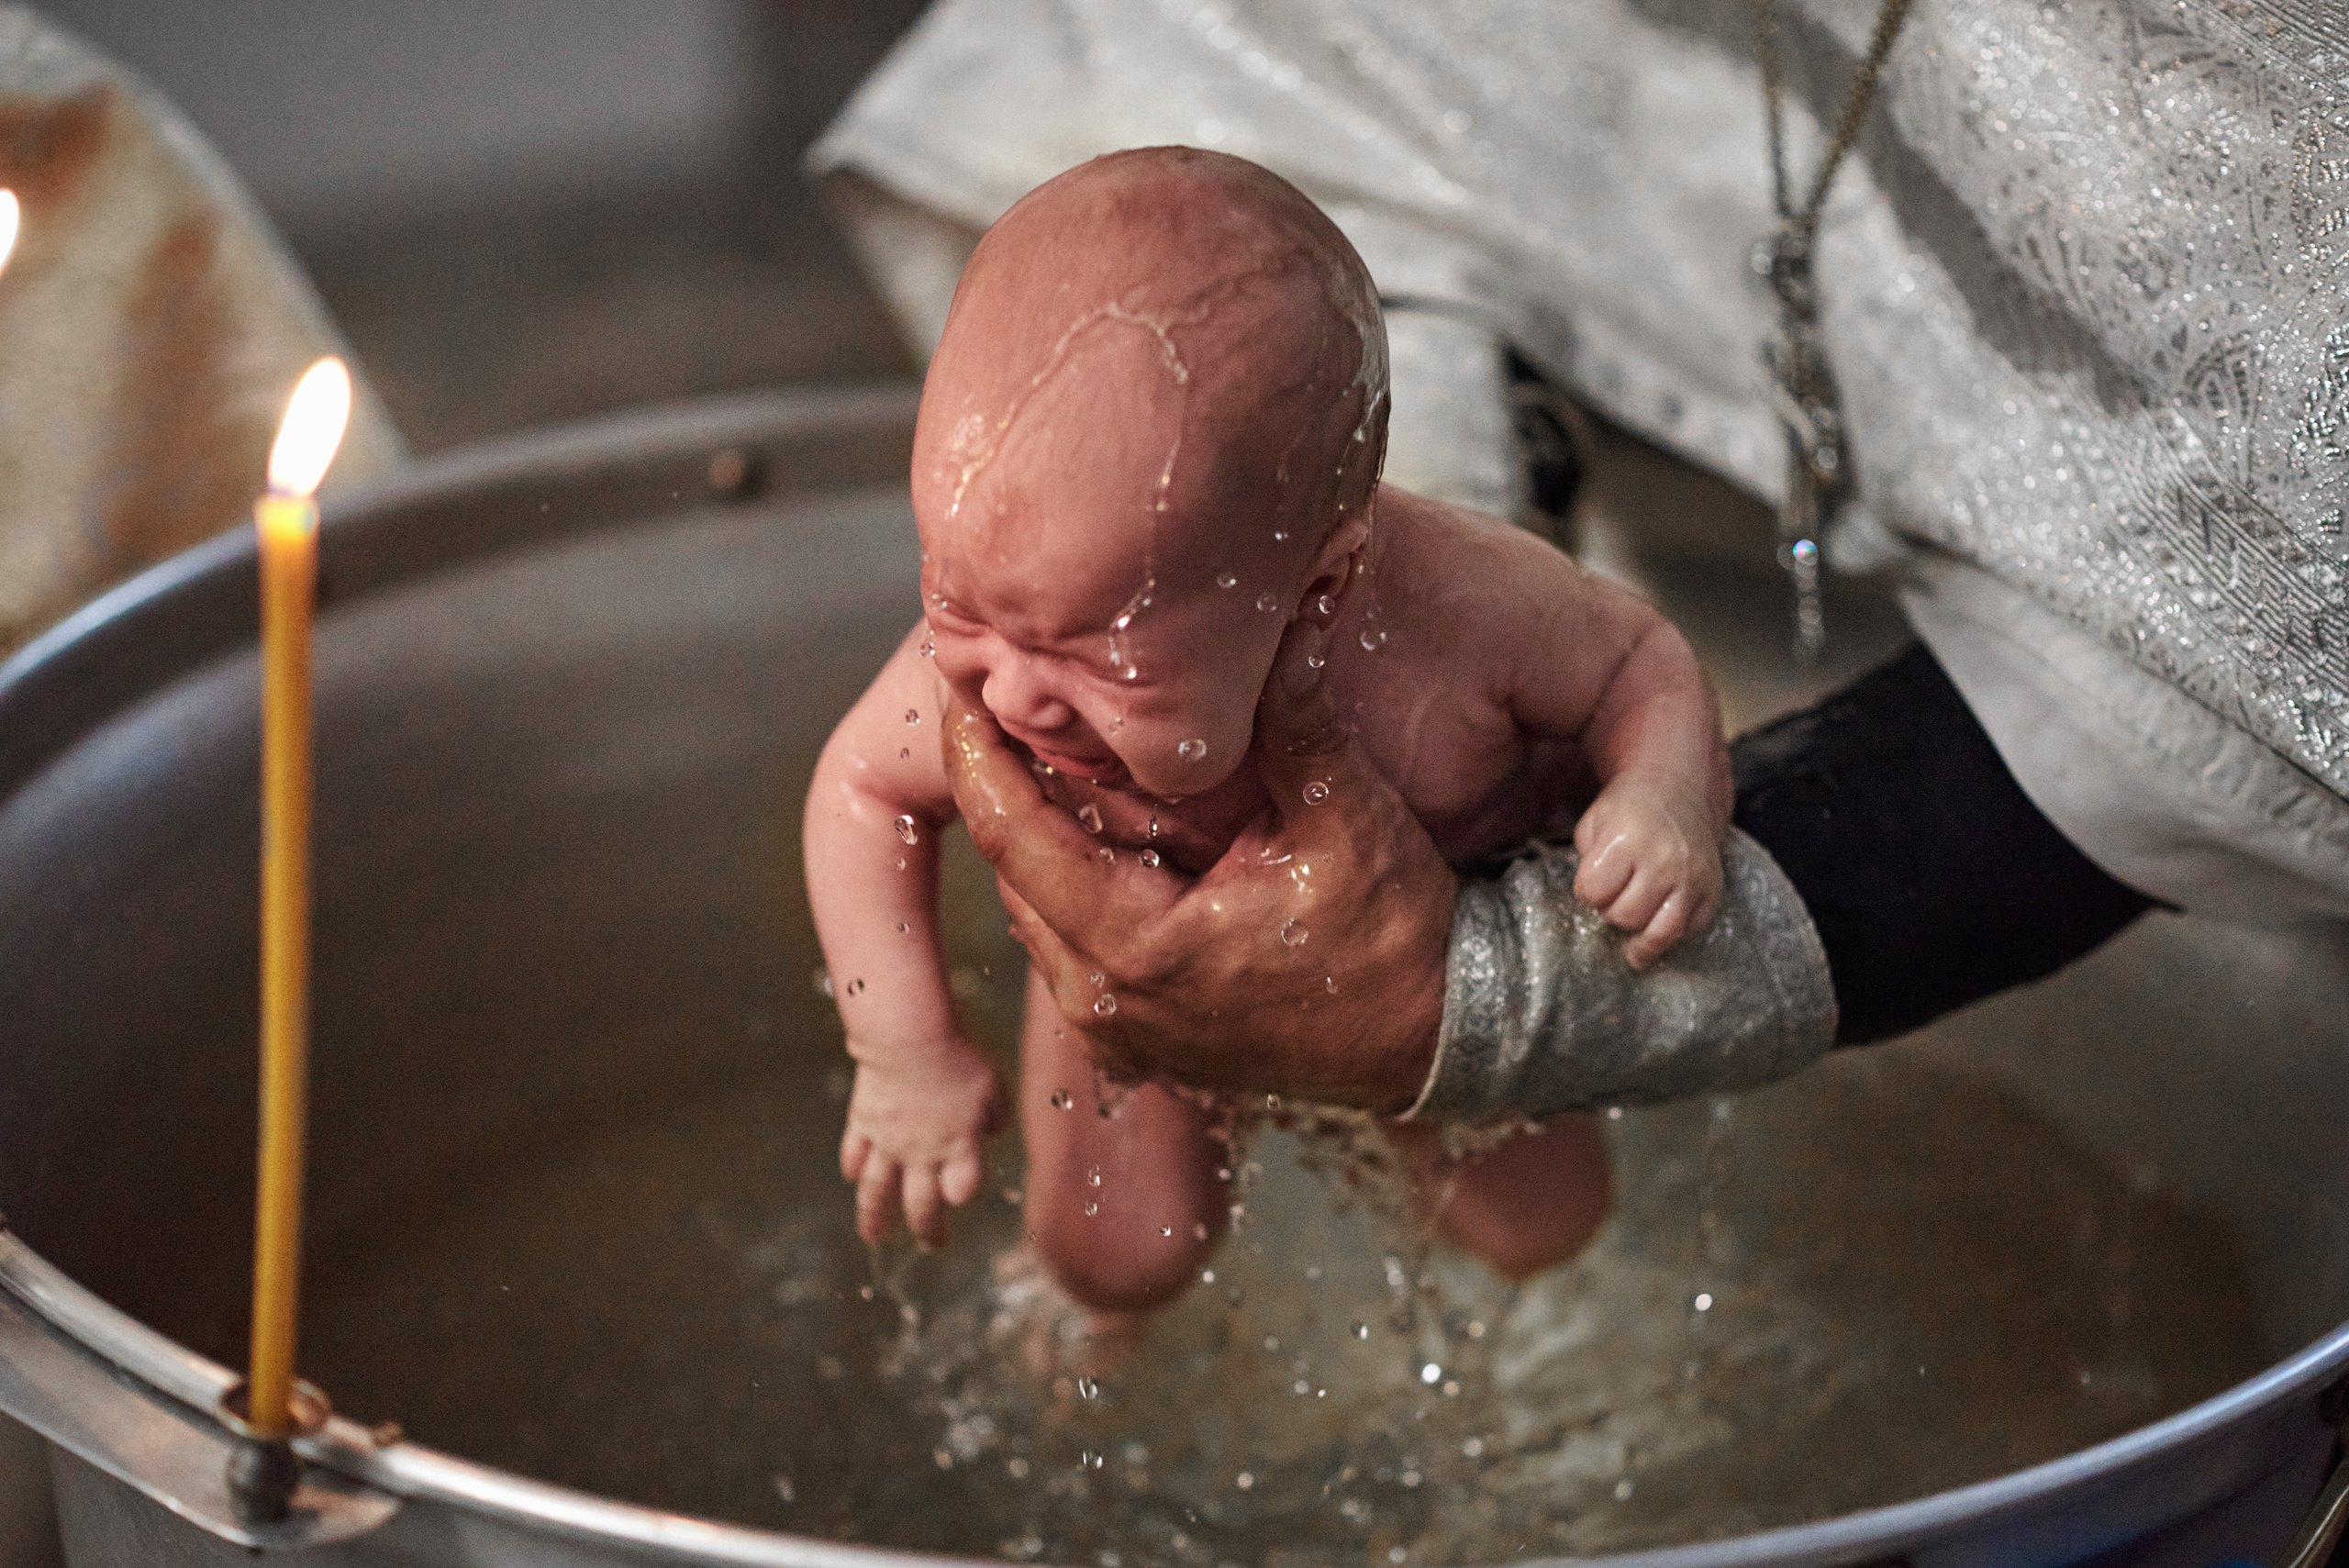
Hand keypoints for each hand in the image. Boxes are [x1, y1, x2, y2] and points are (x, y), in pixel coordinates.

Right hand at [839, 1039, 1004, 1246]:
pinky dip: (853, 1167)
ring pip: (878, 1191)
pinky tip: (852, 1177)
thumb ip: (996, 1117)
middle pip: (922, 1205)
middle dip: (928, 1229)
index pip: (964, 1190)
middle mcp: (922, 1154)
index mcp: (959, 1148)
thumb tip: (989, 1131)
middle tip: (932, 1245)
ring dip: (875, 1217)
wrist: (909, 1039)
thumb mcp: (996, 1088)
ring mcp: (888, 1141)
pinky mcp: (863, 1121)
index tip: (967, 1188)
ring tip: (873, 1236)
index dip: (967, 1192)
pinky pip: (854, 1152)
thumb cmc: (959, 1059)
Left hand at [946, 615, 1454, 1111]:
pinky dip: (1079, 882)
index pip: (1010, 835)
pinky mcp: (1144, 1040)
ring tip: (1049, 750)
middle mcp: (1107, 1003)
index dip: (975, 750)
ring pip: (1041, 910)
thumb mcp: (1347, 817)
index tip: (954, 678)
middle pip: (1016, 870)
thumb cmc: (1401, 939)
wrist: (1449, 1039)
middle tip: (1004, 693)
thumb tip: (1284, 618)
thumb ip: (1295, 719)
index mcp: (1136, 948)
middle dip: (1007, 784)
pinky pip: (1077, 946)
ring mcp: (1121, 1032)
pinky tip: (1106, 827)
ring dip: (1045, 835)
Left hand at [1569, 781, 1723, 967]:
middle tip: (1614, 895)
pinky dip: (1670, 934)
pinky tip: (1657, 921)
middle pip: (1625, 916)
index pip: (1593, 893)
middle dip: (1611, 911)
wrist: (1676, 789)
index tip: (1592, 883)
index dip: (1586, 892)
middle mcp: (1664, 860)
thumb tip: (1594, 903)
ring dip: (1639, 934)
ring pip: (1660, 933)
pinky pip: (1689, 930)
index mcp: (1627, 840)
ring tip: (1630, 926)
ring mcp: (1692, 876)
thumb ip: (1587, 864)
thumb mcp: (1593, 824)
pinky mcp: (1712, 888)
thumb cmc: (1629, 810)